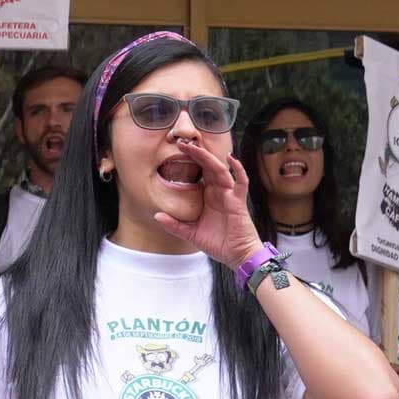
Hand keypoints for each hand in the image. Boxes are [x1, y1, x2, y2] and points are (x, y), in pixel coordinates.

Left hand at [149, 140, 264, 270]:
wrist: (237, 256)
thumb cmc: (218, 243)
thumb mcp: (191, 233)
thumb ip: (175, 225)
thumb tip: (156, 215)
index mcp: (208, 196)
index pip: (199, 172)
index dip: (189, 160)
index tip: (175, 150)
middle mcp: (219, 192)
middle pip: (208, 166)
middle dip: (196, 153)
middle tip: (180, 142)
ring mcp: (229, 195)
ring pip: (220, 170)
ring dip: (208, 157)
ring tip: (195, 146)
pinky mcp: (238, 201)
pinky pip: (241, 182)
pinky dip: (238, 169)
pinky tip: (230, 158)